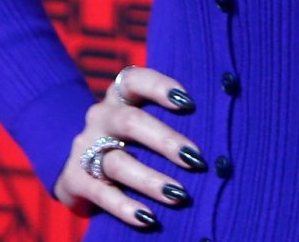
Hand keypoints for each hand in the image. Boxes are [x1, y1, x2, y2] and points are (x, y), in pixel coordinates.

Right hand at [54, 65, 205, 229]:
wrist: (78, 165)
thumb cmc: (129, 139)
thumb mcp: (141, 120)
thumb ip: (170, 119)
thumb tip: (223, 130)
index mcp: (119, 96)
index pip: (135, 80)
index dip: (159, 86)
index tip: (187, 101)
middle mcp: (101, 117)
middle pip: (130, 122)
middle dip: (164, 140)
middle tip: (195, 158)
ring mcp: (85, 147)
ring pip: (118, 162)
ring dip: (150, 179)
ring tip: (179, 195)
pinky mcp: (75, 179)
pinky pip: (102, 194)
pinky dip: (125, 207)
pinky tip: (148, 218)